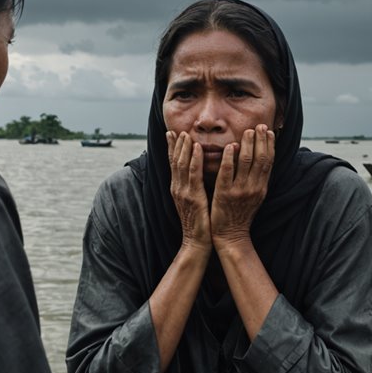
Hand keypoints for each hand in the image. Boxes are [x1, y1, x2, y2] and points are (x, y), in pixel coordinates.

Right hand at [167, 131, 211, 252]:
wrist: (197, 242)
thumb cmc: (200, 223)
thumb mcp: (194, 201)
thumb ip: (194, 187)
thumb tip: (198, 174)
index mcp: (177, 189)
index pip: (173, 164)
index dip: (172, 148)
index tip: (172, 134)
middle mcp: (177, 188)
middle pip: (174, 161)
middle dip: (175, 144)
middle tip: (176, 130)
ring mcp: (183, 192)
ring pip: (182, 164)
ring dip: (184, 147)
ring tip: (186, 134)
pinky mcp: (193, 196)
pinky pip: (194, 174)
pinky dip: (195, 159)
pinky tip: (197, 148)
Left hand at [210, 124, 274, 247]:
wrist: (231, 236)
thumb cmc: (241, 214)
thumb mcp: (255, 196)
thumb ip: (257, 179)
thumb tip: (261, 159)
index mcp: (262, 187)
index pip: (269, 161)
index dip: (269, 144)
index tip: (268, 131)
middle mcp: (253, 188)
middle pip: (260, 159)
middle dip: (261, 140)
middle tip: (260, 125)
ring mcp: (239, 191)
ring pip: (246, 162)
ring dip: (248, 144)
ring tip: (247, 131)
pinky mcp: (224, 194)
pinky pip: (228, 172)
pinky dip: (230, 157)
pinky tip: (230, 145)